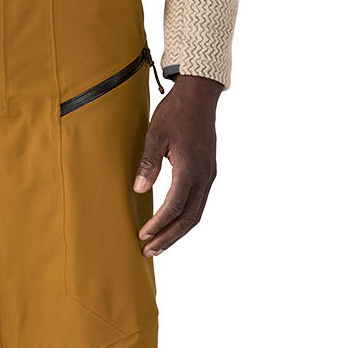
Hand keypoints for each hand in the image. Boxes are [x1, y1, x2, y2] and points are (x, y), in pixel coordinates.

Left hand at [133, 73, 222, 256]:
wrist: (200, 96)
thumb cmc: (175, 113)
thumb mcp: (155, 135)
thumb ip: (148, 164)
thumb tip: (138, 190)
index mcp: (190, 168)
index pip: (174, 206)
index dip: (158, 224)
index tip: (143, 235)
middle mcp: (204, 176)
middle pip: (189, 218)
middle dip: (169, 237)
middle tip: (149, 251)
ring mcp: (209, 175)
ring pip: (196, 213)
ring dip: (178, 231)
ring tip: (159, 245)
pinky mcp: (208, 172)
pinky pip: (199, 202)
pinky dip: (185, 218)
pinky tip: (172, 223)